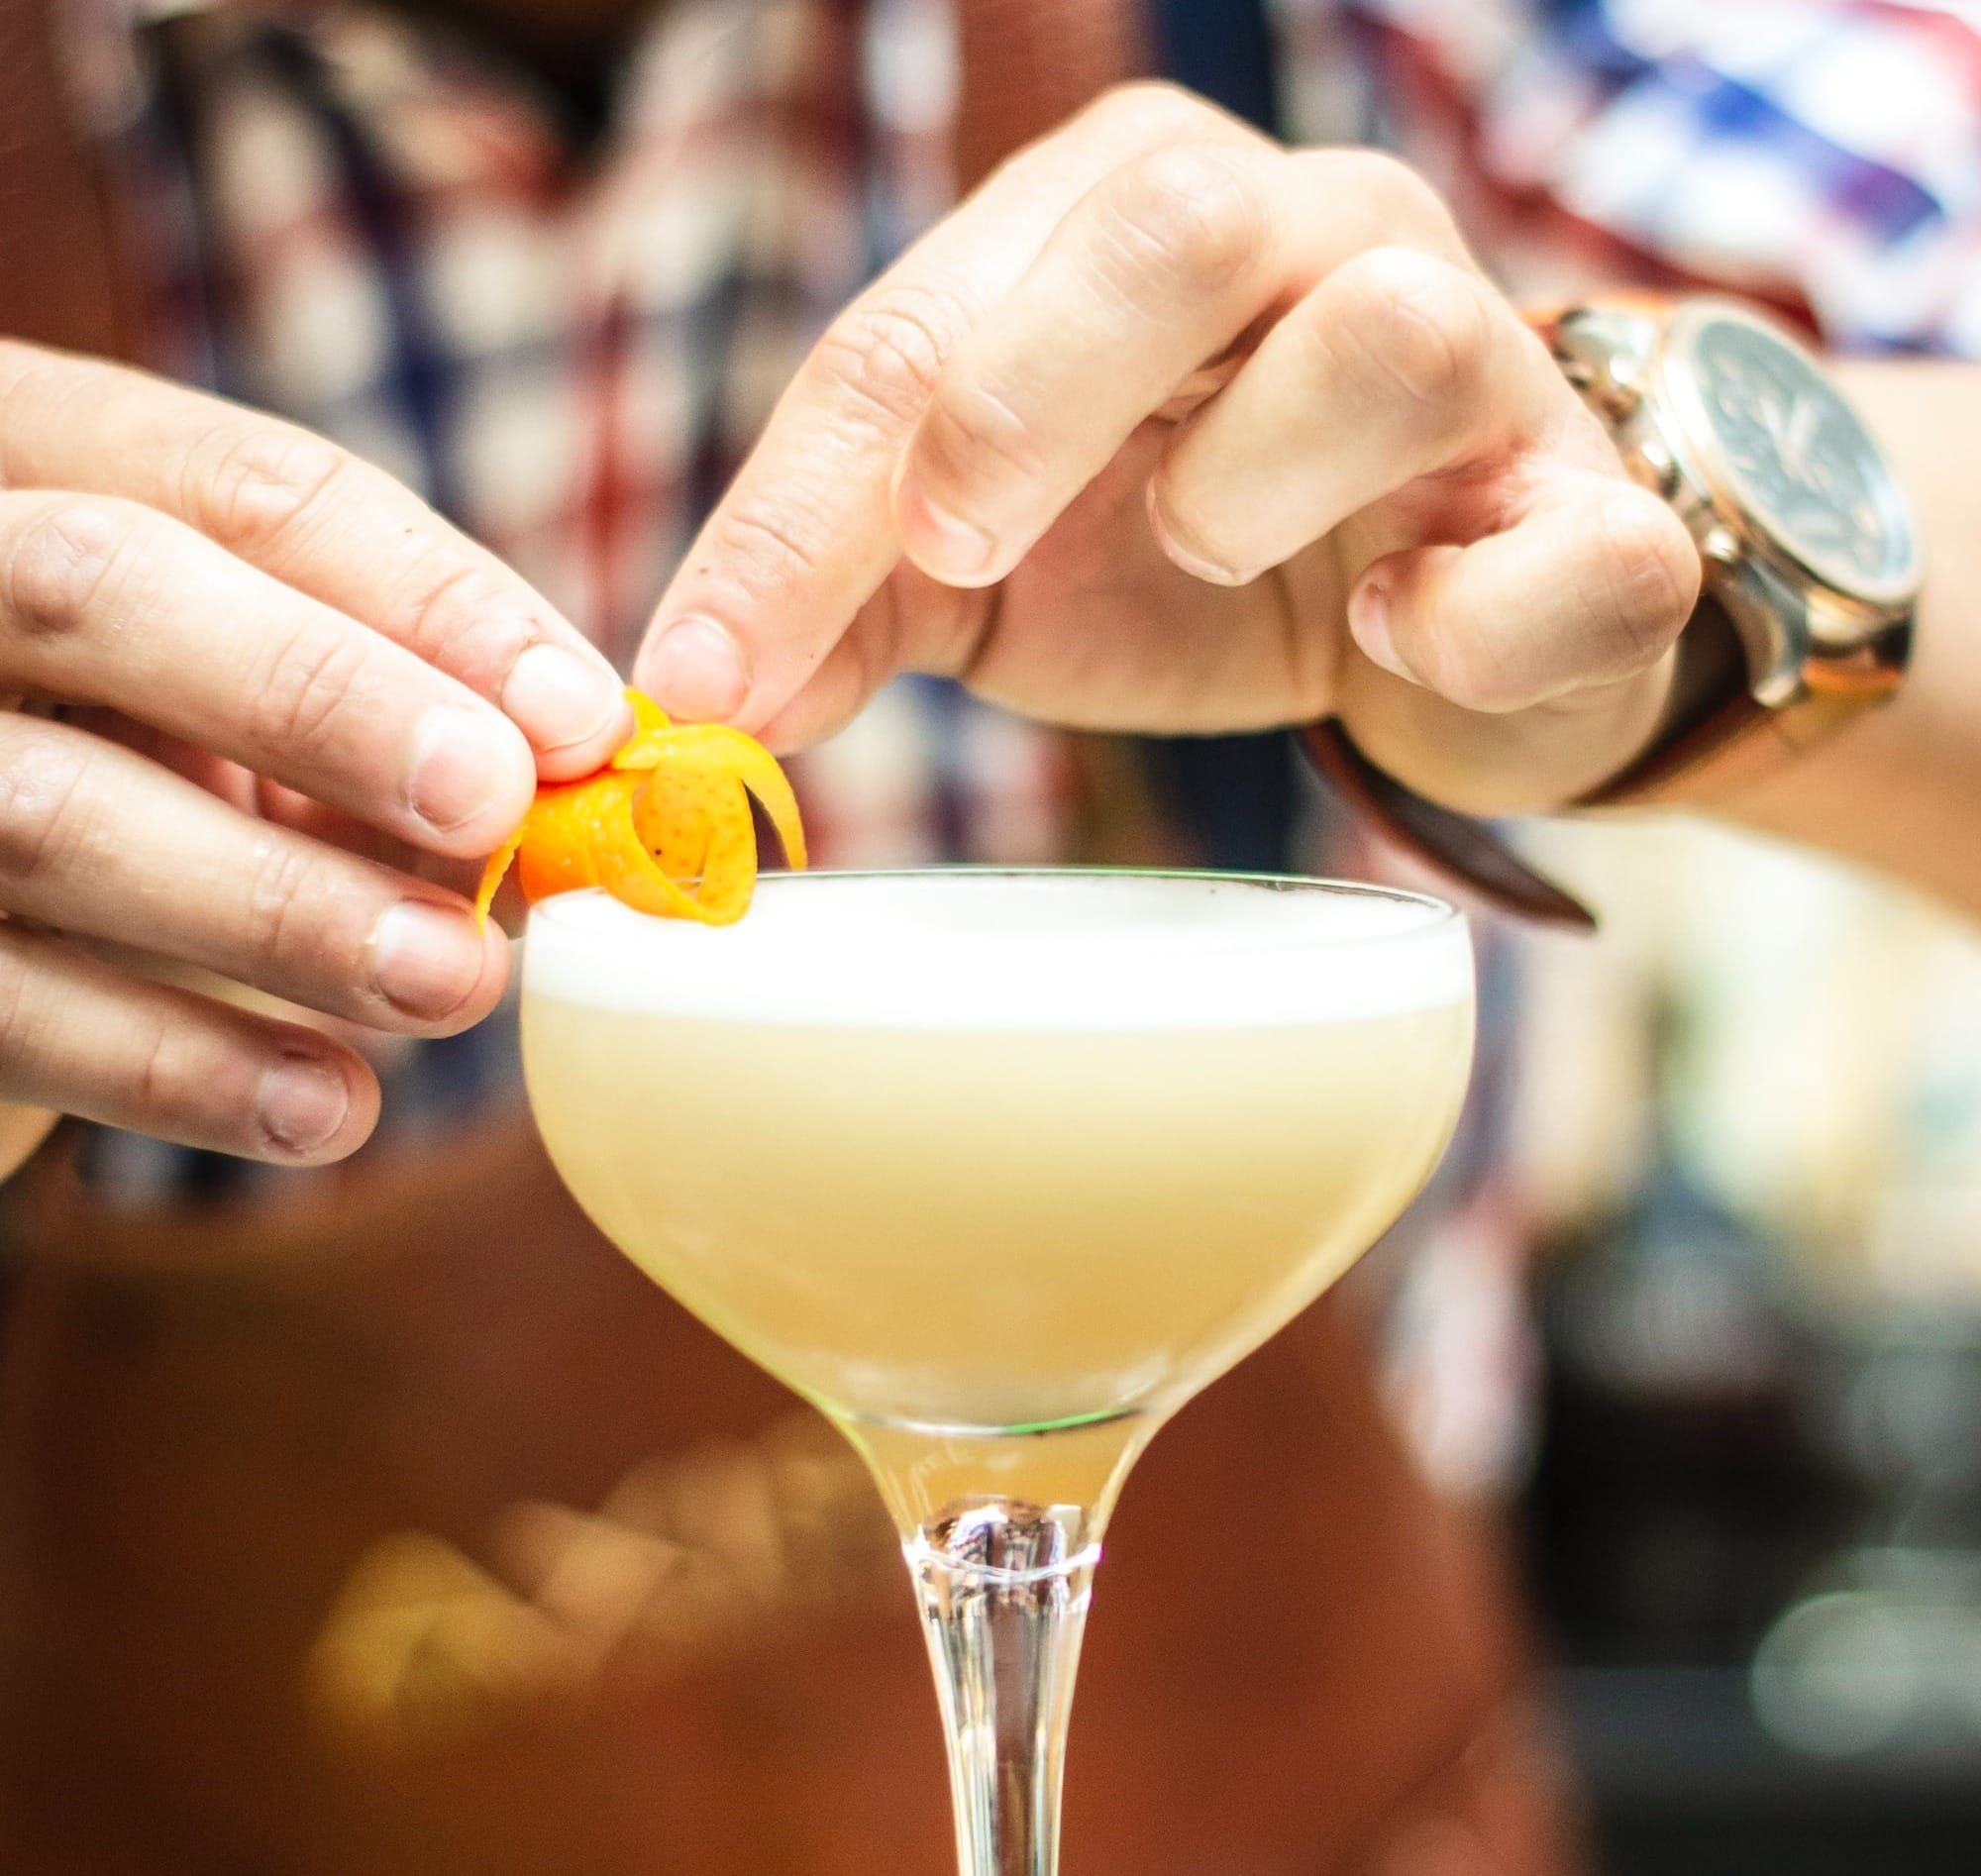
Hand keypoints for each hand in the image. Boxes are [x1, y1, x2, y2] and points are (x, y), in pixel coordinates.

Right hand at [0, 343, 630, 1167]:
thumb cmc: (159, 775)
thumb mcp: (260, 713)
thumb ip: (393, 711)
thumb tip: (572, 770)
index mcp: (48, 467)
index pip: (245, 489)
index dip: (431, 601)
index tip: (582, 719)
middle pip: (104, 588)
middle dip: (324, 700)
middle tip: (491, 808)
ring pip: (53, 813)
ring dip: (286, 909)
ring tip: (452, 983)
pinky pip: (13, 1009)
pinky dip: (186, 1069)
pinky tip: (327, 1108)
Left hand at [633, 85, 1698, 816]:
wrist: (1450, 622)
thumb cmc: (1206, 561)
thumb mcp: (997, 570)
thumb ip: (854, 596)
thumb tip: (701, 700)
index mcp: (1122, 230)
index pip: (920, 327)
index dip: (795, 509)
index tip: (699, 680)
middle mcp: (1311, 239)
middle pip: (1168, 223)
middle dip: (1025, 398)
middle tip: (955, 550)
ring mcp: (1477, 357)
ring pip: (1385, 338)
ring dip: (1257, 480)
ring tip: (1214, 559)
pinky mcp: (1594, 508)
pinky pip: (1569, 544)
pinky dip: (1468, 614)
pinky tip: (1399, 630)